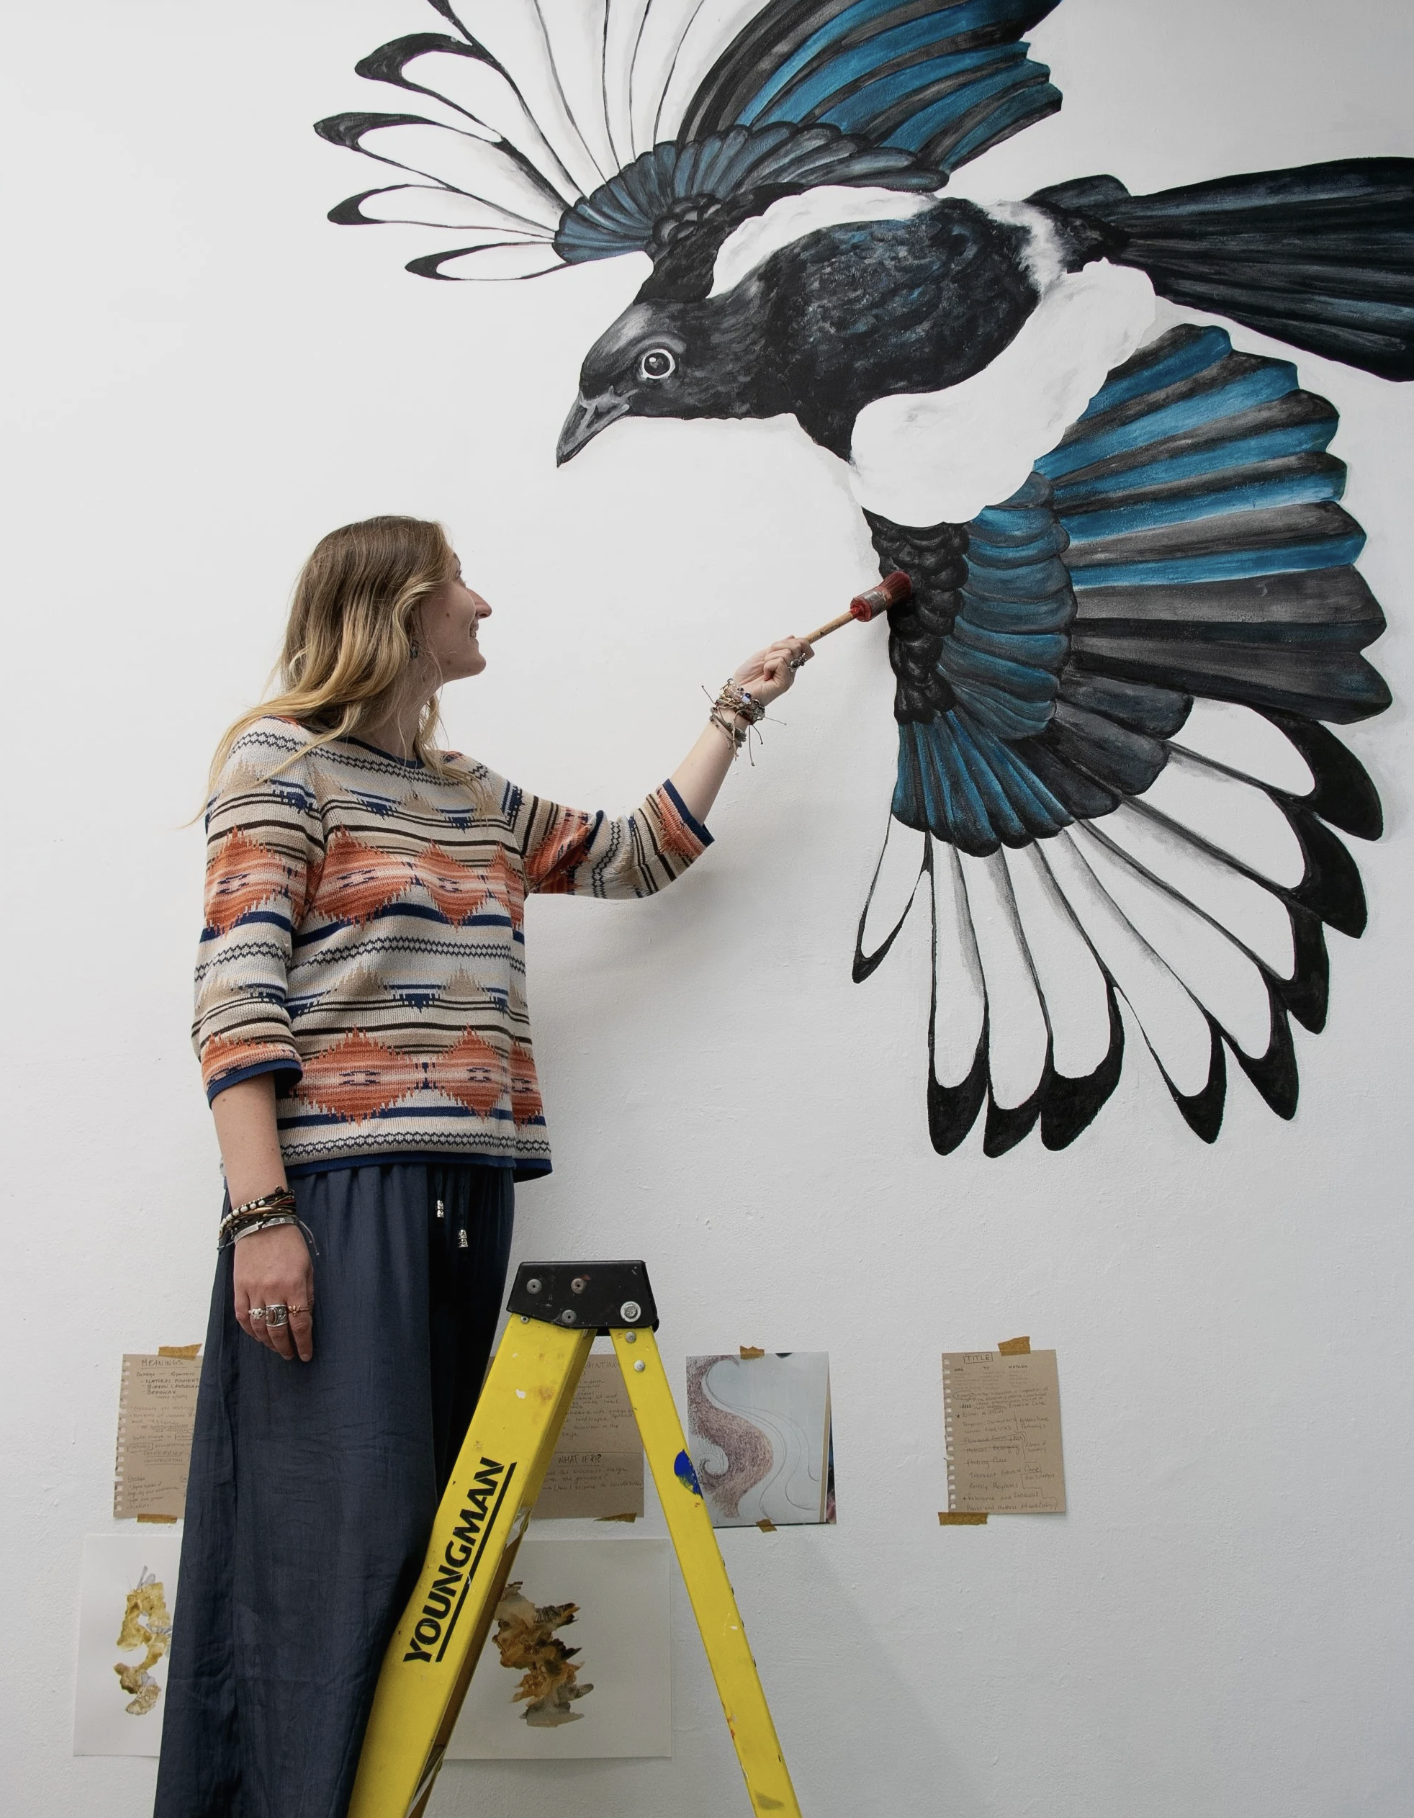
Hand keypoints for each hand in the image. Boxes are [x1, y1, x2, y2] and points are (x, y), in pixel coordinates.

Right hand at [234, 1224, 314, 1361]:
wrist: (262, 1224)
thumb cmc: (289, 1243)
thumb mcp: (307, 1266)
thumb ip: (307, 1292)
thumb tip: (305, 1317)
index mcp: (294, 1285)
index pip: (300, 1323)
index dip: (303, 1342)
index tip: (306, 1354)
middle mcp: (273, 1291)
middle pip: (279, 1329)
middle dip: (286, 1347)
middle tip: (291, 1355)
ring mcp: (253, 1290)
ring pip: (260, 1327)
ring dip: (268, 1342)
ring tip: (276, 1348)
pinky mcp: (239, 1288)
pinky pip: (243, 1316)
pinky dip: (250, 1330)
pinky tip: (257, 1336)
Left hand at [730, 635, 812, 707]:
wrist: (738, 691)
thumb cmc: (748, 675)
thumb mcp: (763, 655)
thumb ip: (777, 648)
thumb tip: (792, 637)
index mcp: (787, 662)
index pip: (803, 646)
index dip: (797, 641)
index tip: (778, 646)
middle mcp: (791, 669)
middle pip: (797, 646)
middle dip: (778, 646)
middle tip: (767, 658)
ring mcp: (789, 676)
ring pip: (787, 653)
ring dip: (770, 658)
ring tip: (764, 669)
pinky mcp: (785, 683)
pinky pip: (781, 662)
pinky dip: (769, 665)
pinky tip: (765, 675)